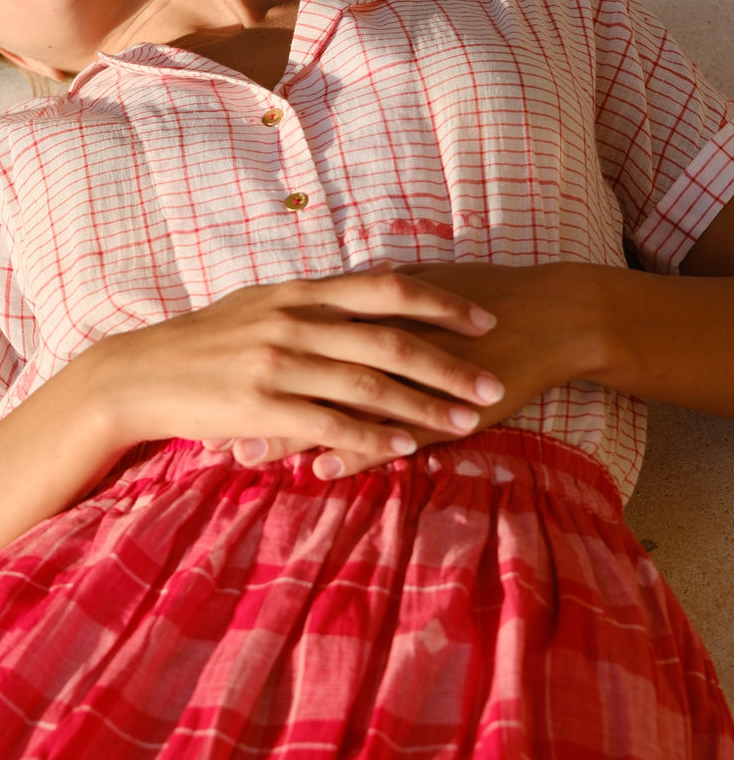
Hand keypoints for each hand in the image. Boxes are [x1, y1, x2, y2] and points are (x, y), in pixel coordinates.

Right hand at [77, 266, 505, 476]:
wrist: (138, 375)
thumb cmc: (203, 343)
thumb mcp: (260, 304)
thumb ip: (318, 298)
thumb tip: (378, 282)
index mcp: (298, 292)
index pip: (386, 290)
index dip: (440, 304)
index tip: (484, 320)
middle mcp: (295, 322)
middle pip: (390, 340)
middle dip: (450, 363)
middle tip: (494, 381)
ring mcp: (279, 364)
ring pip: (370, 384)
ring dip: (424, 405)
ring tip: (467, 419)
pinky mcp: (262, 406)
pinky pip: (331, 422)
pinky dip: (374, 434)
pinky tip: (407, 446)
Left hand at [219, 262, 606, 477]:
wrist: (554, 314)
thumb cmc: (486, 301)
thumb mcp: (425, 290)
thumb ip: (380, 296)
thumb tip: (344, 291)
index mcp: (372, 306)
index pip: (298, 337)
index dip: (253, 360)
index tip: (209, 380)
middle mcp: (380, 335)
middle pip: (302, 371)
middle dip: (253, 399)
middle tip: (205, 422)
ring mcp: (408, 373)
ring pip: (336, 407)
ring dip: (288, 435)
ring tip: (243, 456)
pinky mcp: (437, 404)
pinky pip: (387, 432)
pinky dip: (351, 451)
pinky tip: (319, 469)